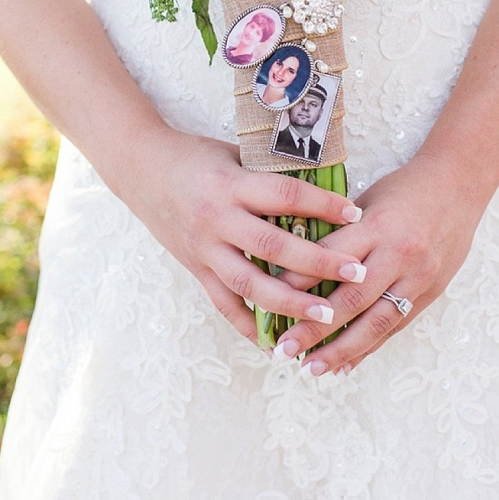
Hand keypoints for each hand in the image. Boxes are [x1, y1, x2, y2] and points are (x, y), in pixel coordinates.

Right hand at [116, 125, 366, 344]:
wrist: (141, 169)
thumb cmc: (195, 156)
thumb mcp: (234, 156)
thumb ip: (269, 176)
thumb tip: (320, 189)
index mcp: (231, 184)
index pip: (285, 196)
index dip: (323, 205)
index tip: (355, 214)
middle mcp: (217, 219)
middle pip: (273, 247)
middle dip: (318, 263)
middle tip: (357, 273)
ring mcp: (204, 249)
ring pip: (250, 285)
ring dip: (290, 304)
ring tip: (326, 316)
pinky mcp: (194, 268)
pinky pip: (224, 304)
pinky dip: (248, 326)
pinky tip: (275, 343)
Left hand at [273, 153, 484, 373]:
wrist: (459, 186)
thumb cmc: (404, 189)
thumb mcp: (367, 201)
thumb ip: (340, 233)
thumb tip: (296, 262)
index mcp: (377, 225)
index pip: (330, 259)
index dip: (298, 283)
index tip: (269, 302)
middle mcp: (399, 254)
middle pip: (352, 300)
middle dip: (314, 329)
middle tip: (284, 350)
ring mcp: (418, 277)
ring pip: (376, 322)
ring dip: (342, 351)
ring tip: (313, 369)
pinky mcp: (431, 292)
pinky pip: (396, 326)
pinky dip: (369, 347)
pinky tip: (346, 365)